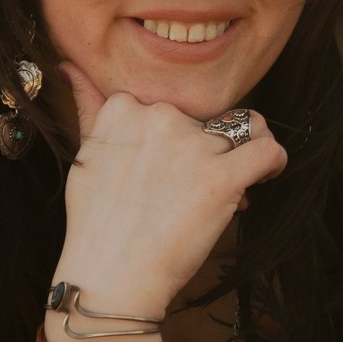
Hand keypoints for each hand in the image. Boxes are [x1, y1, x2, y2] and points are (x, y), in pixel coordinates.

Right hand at [52, 62, 289, 315]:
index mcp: (126, 107)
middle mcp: (160, 117)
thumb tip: (68, 65)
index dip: (179, 134)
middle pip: (206, 119)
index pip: (174, 104)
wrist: (110, 276)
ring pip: (241, 131)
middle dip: (206, 149)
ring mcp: (193, 146)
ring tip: (226, 189)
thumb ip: (88, 104)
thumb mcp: (84, 153)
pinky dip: (274, 160)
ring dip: (238, 157)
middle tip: (189, 190)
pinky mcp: (222, 177)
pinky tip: (265, 174)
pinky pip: (267, 150)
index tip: (171, 165)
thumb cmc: (96, 222)